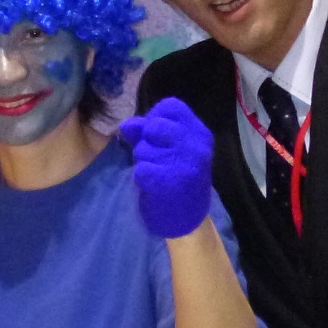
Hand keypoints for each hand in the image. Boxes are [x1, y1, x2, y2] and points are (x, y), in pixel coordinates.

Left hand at [118, 97, 215, 237]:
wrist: (188, 220)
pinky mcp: (172, 183)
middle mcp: (196, 146)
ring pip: (144, 149)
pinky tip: (152, 185)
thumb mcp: (167, 149)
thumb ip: (147, 131)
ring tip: (157, 173)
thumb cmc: (175, 178)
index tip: (156, 136)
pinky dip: (141, 177)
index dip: (155, 117)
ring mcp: (186, 164)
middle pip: (154, 126)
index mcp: (199, 133)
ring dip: (143, 161)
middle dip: (146, 142)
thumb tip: (127, 124)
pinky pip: (141, 169)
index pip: (171, 106)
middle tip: (155, 158)